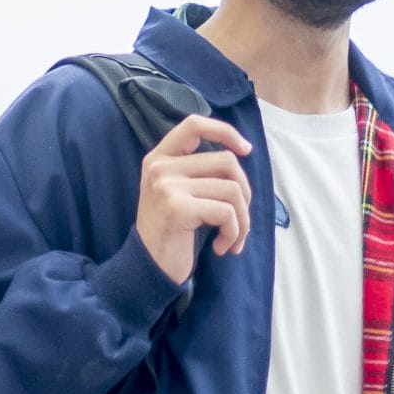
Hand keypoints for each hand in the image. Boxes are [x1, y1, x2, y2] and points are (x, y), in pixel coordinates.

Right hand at [134, 114, 253, 284]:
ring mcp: (167, 186)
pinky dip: (234, 233)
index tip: (246, 149)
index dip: (225, 131)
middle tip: (240, 220)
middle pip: (226, 162)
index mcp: (159, 158)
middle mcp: (160, 166)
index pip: (194, 124)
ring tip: (233, 239)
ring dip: (243, 220)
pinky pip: (227, 213)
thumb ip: (198, 171)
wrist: (147, 269)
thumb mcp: (176, 192)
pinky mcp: (178, 208)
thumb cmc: (171, 233)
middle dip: (245, 193)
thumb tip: (241, 154)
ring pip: (232, 189)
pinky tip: (221, 248)